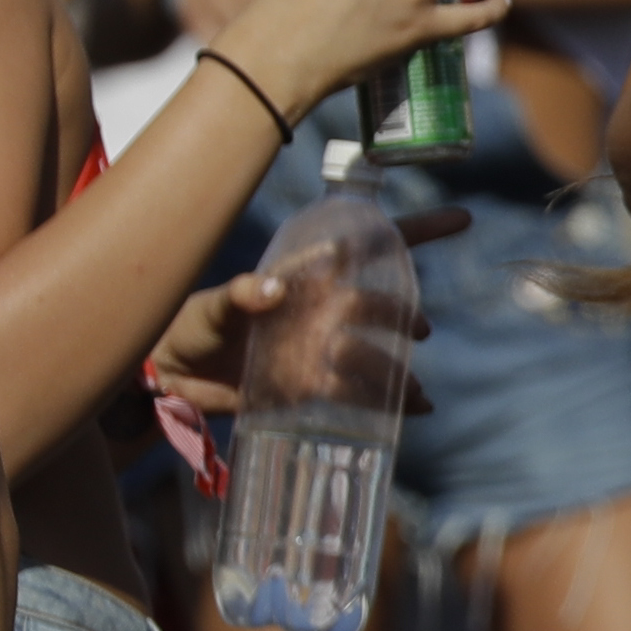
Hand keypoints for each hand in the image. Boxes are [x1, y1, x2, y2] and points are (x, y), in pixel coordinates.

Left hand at [150, 208, 463, 416]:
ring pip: (376, 353)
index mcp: (308, 277)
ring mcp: (322, 349)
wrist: (169, 378)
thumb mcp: (211, 304)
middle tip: (417, 330)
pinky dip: (390, 403)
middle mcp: (324, 311)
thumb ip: (241, 293)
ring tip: (412, 391)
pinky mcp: (313, 387)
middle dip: (404, 313)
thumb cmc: (189, 325)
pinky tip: (414, 410)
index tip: (461, 220)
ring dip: (399, 369)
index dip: (416, 232)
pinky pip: (360, 393)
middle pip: (383, 302)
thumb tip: (271, 290)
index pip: (370, 245)